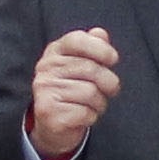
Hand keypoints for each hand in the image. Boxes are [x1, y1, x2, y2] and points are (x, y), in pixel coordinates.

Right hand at [24, 28, 123, 158]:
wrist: (53, 125)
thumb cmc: (73, 91)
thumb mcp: (81, 65)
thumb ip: (92, 47)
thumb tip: (100, 34)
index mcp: (54, 52)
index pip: (76, 40)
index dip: (100, 48)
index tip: (113, 59)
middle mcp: (45, 69)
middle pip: (90, 68)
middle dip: (108, 82)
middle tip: (109, 89)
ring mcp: (45, 91)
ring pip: (90, 92)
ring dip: (100, 103)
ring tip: (92, 105)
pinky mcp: (49, 113)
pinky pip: (85, 112)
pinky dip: (91, 116)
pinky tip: (83, 116)